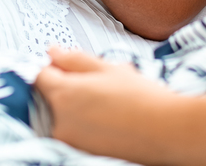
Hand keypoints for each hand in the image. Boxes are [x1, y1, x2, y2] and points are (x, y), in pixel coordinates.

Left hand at [35, 47, 178, 160]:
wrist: (166, 132)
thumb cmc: (141, 99)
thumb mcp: (106, 67)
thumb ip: (74, 59)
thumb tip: (53, 52)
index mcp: (63, 95)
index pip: (40, 75)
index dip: (53, 67)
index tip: (68, 66)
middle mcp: (60, 121)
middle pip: (50, 97)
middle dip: (66, 87)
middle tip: (96, 84)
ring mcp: (70, 140)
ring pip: (63, 115)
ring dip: (76, 106)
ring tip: (106, 103)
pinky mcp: (81, 153)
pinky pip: (74, 132)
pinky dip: (85, 124)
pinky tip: (108, 119)